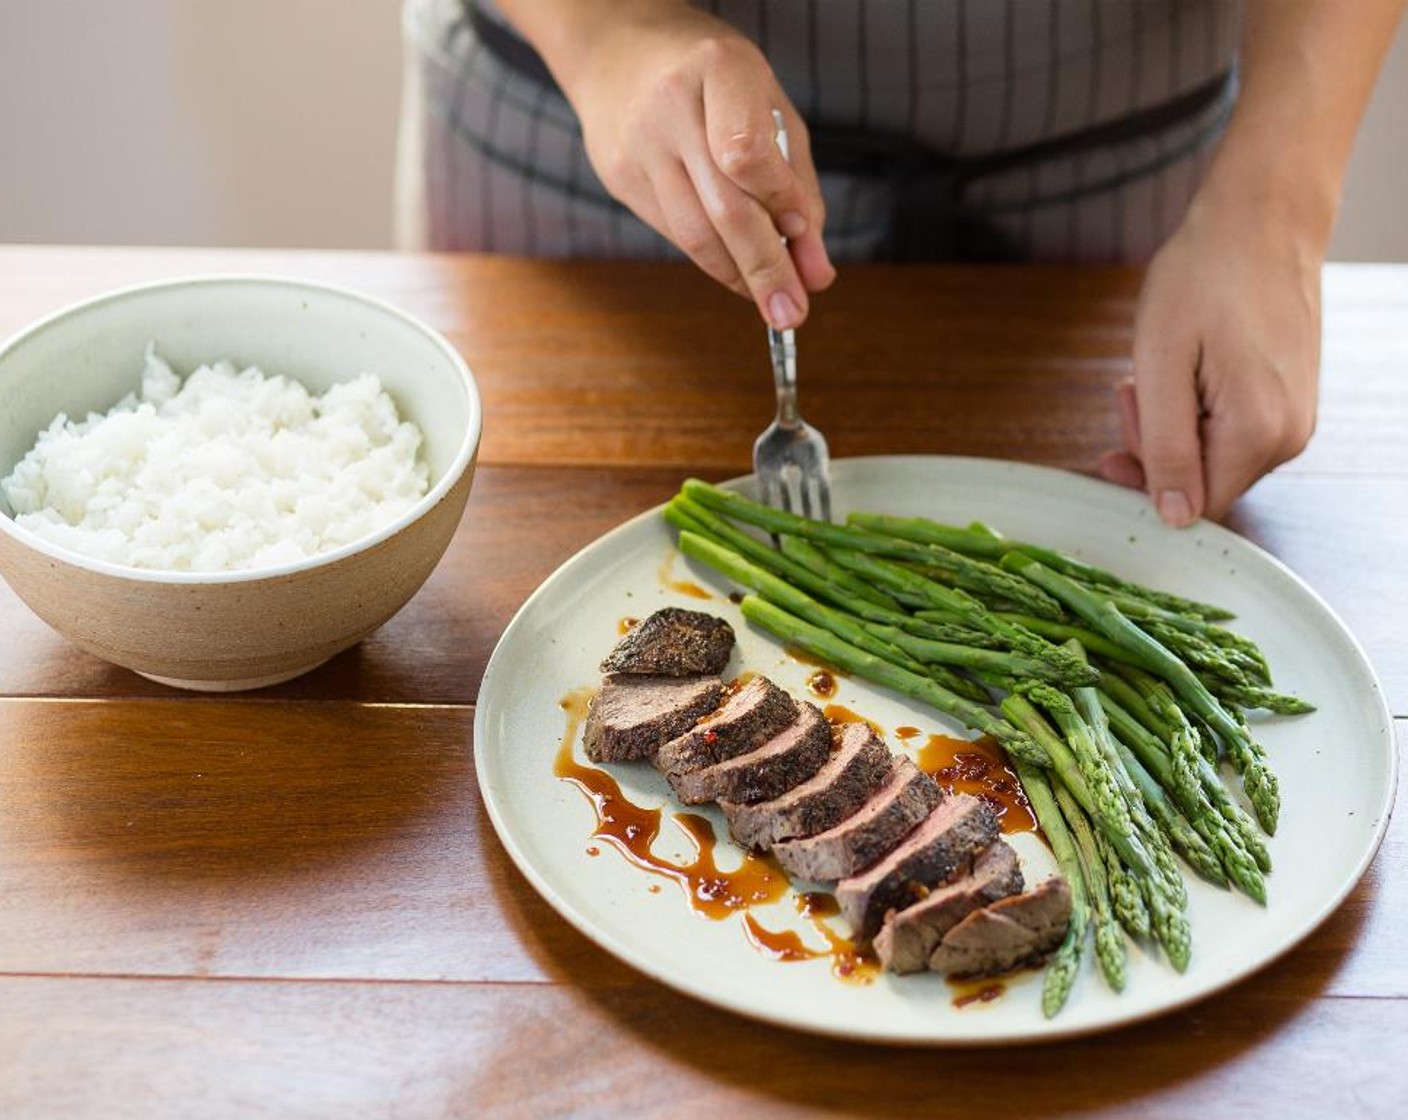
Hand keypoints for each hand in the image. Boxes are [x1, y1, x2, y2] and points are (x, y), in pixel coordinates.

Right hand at [558, 4, 833, 327]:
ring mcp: (638, 145)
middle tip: (793, 312)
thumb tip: (816, 270)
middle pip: (723, 208)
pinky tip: (736, 268)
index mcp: (718, 68)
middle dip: (765, 269)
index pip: (749, 155)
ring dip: (739, 276)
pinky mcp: (619, 176)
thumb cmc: (712, 77)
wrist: (616, 48)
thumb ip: (798, 185)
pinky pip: (674, 234)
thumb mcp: (769, 106)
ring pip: (694, 234)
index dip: (781, 203)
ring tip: (772, 301)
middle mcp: (671, 106)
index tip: (805, 236)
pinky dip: (713, 259)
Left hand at [1098, 194, 1322, 524]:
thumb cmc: (1205, 276)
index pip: (1193, 505)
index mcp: (1258, 434)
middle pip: (1203, 482)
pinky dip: (1196, 410)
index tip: (1108, 450)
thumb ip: (1166, 447)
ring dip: (1172, 426)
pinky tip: (1182, 371)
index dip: (1143, 485)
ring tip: (1155, 372)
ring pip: (1214, 456)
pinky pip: (1231, 431)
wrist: (1261, 218)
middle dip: (1153, 448)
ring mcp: (1294, 419)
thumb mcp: (1161, 364)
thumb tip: (1175, 517)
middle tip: (1128, 391)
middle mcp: (1288, 436)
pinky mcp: (1289, 401)